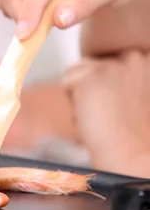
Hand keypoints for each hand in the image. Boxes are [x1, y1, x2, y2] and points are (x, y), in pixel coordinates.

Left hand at [63, 50, 149, 176]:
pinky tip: (92, 115)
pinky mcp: (92, 75)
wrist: (131, 153)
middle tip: (108, 112)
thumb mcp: (136, 92)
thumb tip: (93, 62)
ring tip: (101, 114)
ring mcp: (113, 64)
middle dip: (91, 87)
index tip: (118, 106)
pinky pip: (67, 83)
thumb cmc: (134, 132)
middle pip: (90, 64)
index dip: (105, 86)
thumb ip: (121, 75)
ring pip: (75, 72)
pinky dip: (73, 101)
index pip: (107, 61)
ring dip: (80, 94)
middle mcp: (133, 56)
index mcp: (147, 59)